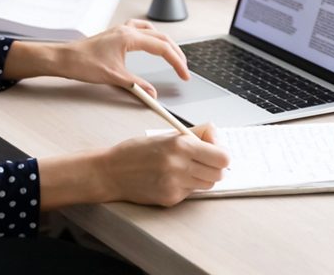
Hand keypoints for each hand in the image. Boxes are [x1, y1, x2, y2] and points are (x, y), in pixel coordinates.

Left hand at [60, 19, 187, 96]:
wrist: (64, 58)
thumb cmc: (84, 64)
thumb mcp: (114, 77)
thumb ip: (137, 85)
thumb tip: (153, 94)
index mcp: (130, 37)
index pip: (162, 48)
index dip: (177, 62)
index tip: (184, 74)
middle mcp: (127, 30)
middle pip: (161, 38)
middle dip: (175, 53)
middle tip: (183, 68)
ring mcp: (121, 30)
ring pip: (152, 31)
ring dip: (165, 42)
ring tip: (172, 55)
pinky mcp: (116, 34)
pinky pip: (140, 29)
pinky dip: (150, 36)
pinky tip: (150, 43)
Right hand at [100, 124, 229, 205]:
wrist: (111, 172)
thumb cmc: (136, 151)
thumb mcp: (166, 135)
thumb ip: (194, 135)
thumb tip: (216, 138)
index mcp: (180, 145)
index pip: (222, 157)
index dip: (221, 154)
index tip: (216, 152)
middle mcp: (179, 165)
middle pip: (218, 174)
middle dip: (214, 168)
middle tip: (203, 162)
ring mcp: (175, 184)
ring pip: (207, 185)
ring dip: (201, 177)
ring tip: (185, 169)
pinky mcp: (170, 198)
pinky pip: (190, 193)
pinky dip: (186, 186)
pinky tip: (170, 179)